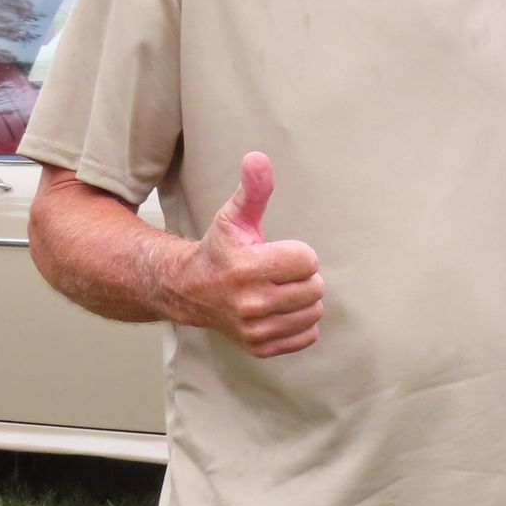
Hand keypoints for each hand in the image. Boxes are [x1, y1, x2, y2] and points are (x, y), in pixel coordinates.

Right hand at [181, 152, 324, 357]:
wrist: (190, 291)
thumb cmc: (220, 250)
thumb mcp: (234, 216)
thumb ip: (253, 189)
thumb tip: (258, 157)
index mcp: (247, 268)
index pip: (308, 261)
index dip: (298, 254)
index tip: (277, 253)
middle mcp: (250, 303)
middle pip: (315, 288)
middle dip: (302, 277)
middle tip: (279, 273)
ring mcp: (254, 329)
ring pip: (314, 312)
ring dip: (304, 300)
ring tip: (279, 290)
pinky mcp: (259, 348)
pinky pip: (308, 336)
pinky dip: (300, 323)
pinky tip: (279, 310)